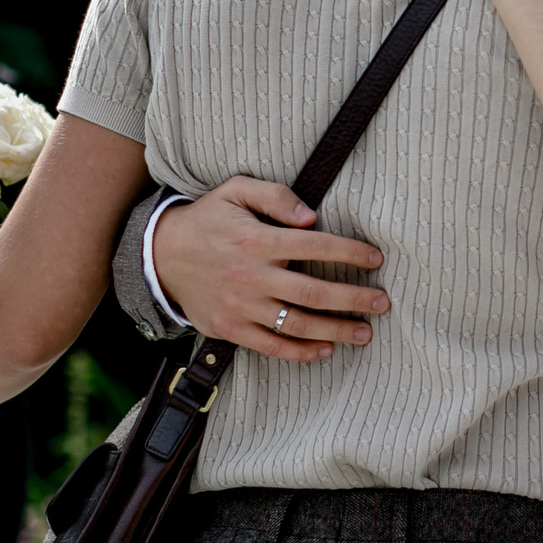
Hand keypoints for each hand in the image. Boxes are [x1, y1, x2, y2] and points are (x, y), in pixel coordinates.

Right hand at [153, 178, 389, 360]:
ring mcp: (241, 306)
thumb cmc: (208, 220)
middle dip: (354, 299)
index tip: (375, 258)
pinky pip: (271, 346)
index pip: (315, 246)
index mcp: (257, 241)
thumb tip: (311, 215)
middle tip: (383, 302)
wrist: (159, 256)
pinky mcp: (230, 328)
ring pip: (297, 324)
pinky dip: (301, 352)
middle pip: (313, 292)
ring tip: (365, 332)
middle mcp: (251, 276)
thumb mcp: (235, 191)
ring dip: (336, 331)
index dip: (349, 252)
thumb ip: (275, 196)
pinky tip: (326, 349)